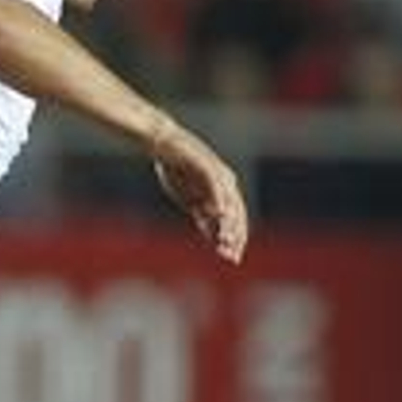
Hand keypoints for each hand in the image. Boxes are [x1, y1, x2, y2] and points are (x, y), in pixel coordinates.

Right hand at [150, 121, 249, 263]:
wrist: (164, 144)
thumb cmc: (175, 169)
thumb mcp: (190, 198)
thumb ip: (203, 215)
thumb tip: (213, 234)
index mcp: (224, 191)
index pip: (235, 219)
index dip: (234, 239)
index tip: (231, 258)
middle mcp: (227, 183)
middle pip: (237, 214)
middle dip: (235, 236)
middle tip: (231, 256)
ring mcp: (219, 175)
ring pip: (229, 203)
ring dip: (228, 224)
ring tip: (226, 241)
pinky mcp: (207, 167)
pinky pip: (216, 187)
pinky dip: (218, 202)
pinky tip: (219, 216)